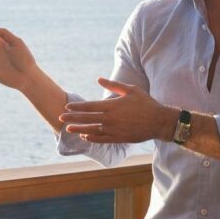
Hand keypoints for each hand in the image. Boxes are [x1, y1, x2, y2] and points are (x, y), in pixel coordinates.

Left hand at [61, 78, 175, 142]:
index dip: (77, 107)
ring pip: (92, 130)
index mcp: (112, 105)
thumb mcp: (130, 90)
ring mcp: (114, 130)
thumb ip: (113, 85)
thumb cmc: (146, 103)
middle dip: (73, 118)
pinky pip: (102, 139)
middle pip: (87, 118)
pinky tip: (85, 136)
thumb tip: (99, 79)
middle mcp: (111, 119)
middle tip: (60, 118)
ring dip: (79, 129)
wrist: (159, 121)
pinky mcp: (119, 138)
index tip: (67, 106)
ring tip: (68, 129)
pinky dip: (92, 138)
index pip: (90, 106)